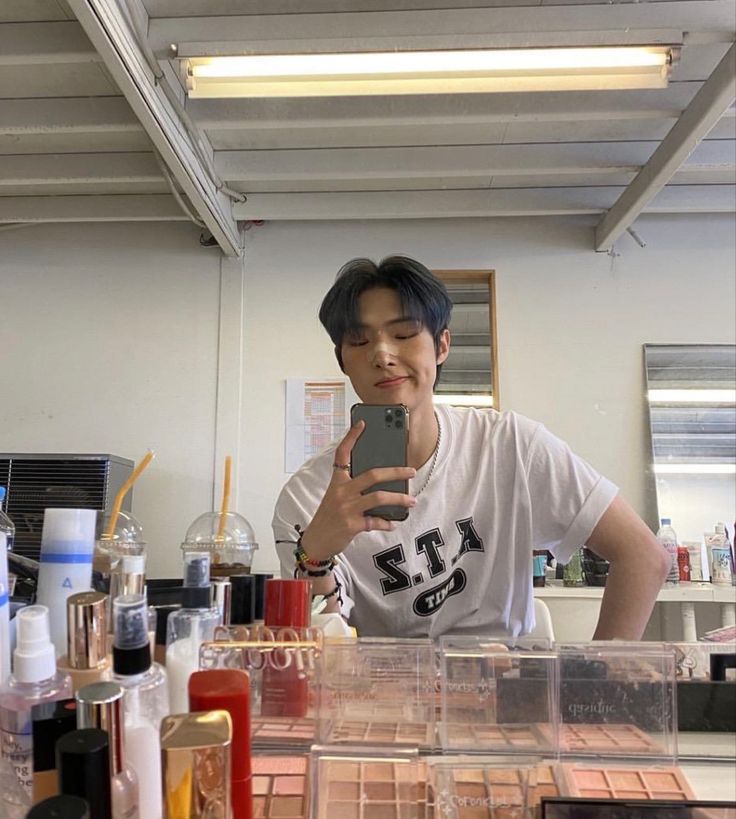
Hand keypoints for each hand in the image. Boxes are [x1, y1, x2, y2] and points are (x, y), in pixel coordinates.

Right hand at [300, 420, 415, 560]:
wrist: (316, 541)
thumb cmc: (329, 517)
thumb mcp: (336, 497)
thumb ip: (354, 488)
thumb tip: (382, 484)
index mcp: (337, 481)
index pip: (342, 454)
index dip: (351, 437)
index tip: (362, 424)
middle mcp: (341, 491)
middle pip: (372, 475)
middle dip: (395, 472)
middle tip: (411, 471)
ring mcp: (346, 508)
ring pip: (378, 497)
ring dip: (398, 498)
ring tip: (410, 500)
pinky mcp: (351, 524)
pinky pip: (375, 521)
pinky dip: (386, 522)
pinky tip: (393, 522)